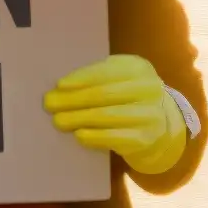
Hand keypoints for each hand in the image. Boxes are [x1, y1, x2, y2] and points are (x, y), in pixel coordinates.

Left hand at [44, 55, 186, 174]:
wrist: (157, 126)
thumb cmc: (125, 97)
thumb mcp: (115, 80)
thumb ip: (92, 79)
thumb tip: (59, 89)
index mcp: (138, 68)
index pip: (106, 71)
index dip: (81, 78)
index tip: (59, 85)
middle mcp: (149, 89)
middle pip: (104, 94)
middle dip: (73, 99)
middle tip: (49, 104)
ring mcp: (150, 114)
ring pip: (108, 115)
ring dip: (78, 118)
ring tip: (58, 121)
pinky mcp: (146, 138)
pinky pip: (116, 137)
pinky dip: (95, 136)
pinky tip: (79, 135)